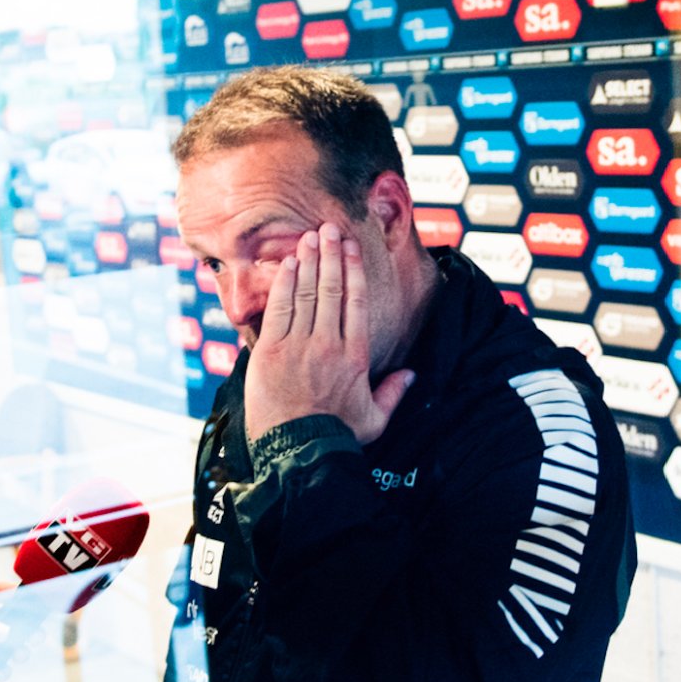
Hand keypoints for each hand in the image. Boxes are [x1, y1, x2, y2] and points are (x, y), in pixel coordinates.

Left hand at [244, 223, 414, 444]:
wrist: (297, 452)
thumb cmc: (336, 437)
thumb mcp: (374, 419)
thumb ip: (393, 393)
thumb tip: (410, 374)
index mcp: (355, 355)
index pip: (355, 301)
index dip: (353, 270)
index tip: (352, 248)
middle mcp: (328, 343)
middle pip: (331, 288)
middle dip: (331, 254)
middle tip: (329, 228)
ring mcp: (298, 345)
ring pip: (306, 292)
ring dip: (308, 261)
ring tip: (310, 236)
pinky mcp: (270, 351)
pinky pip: (279, 308)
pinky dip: (284, 283)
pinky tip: (288, 263)